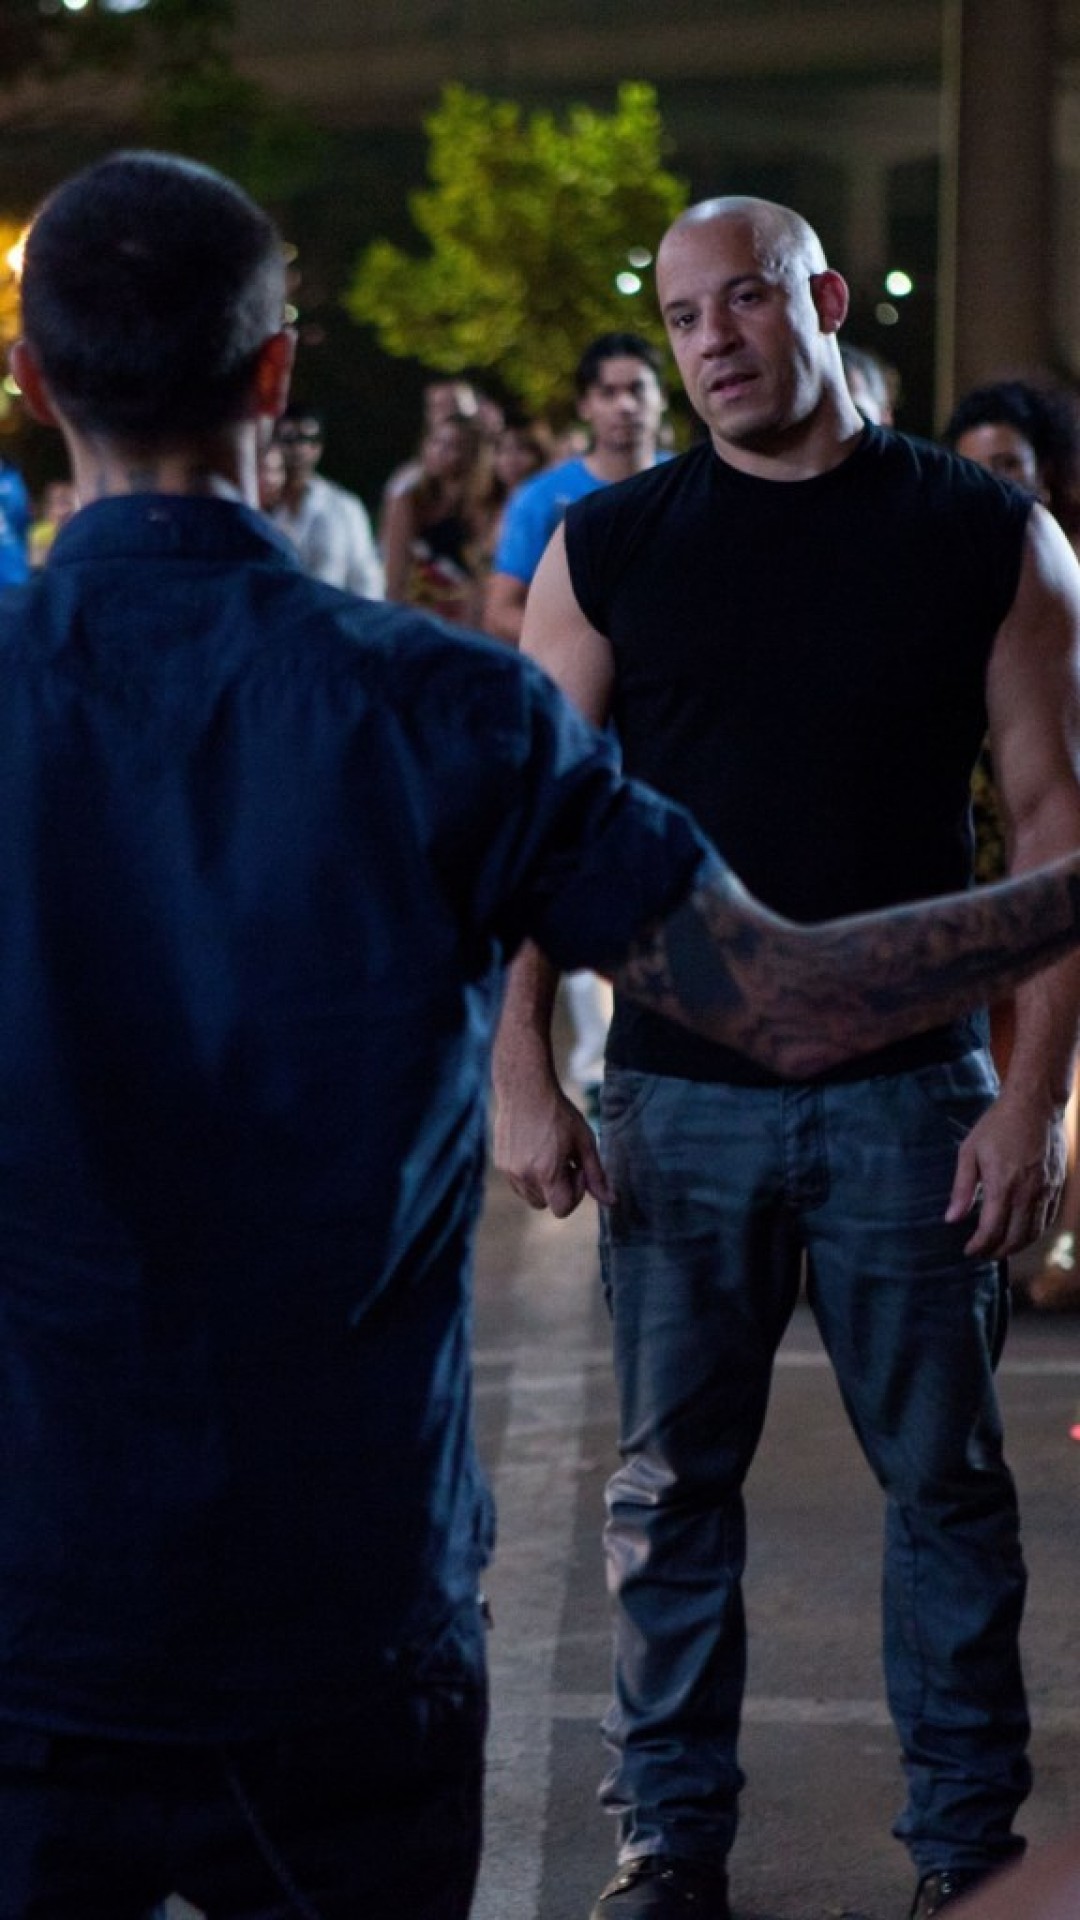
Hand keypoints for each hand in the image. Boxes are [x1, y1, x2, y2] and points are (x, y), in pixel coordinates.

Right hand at [492, 1079, 613, 1217]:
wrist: (525, 1089)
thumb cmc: (559, 1114)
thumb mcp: (584, 1142)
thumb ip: (596, 1175)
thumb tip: (611, 1201)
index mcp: (547, 1174)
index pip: (562, 1209)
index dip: (575, 1194)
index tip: (577, 1168)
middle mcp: (524, 1177)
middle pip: (546, 1204)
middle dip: (558, 1189)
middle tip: (565, 1160)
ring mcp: (509, 1171)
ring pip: (530, 1196)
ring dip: (543, 1184)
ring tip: (549, 1154)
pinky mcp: (500, 1163)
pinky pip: (517, 1182)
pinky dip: (528, 1174)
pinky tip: (535, 1149)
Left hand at [946, 1091, 1066, 1256]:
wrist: (1035, 1105)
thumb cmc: (997, 1125)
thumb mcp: (970, 1151)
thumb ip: (962, 1188)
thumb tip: (951, 1219)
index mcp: (1002, 1185)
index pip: (991, 1231)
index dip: (979, 1246)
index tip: (969, 1250)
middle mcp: (1027, 1193)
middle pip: (1014, 1239)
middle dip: (996, 1252)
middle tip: (983, 1253)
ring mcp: (1045, 1191)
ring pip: (1033, 1233)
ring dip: (1016, 1247)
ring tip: (1000, 1248)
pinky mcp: (1056, 1186)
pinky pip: (1047, 1220)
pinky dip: (1034, 1233)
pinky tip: (1022, 1233)